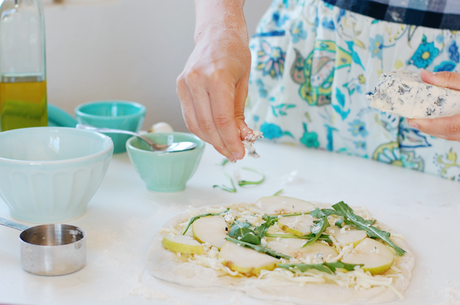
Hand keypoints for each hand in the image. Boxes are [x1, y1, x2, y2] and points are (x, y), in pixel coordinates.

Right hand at [176, 0, 252, 161]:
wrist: (217, 33)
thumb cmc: (235, 53)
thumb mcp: (244, 82)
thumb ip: (240, 112)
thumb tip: (242, 137)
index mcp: (216, 77)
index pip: (222, 120)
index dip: (231, 141)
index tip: (240, 153)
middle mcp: (196, 80)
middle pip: (207, 125)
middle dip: (222, 144)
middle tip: (234, 154)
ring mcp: (184, 83)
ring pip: (195, 124)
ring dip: (211, 140)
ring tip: (225, 147)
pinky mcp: (179, 87)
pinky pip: (190, 116)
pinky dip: (202, 129)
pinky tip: (214, 135)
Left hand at [407, 70, 459, 140]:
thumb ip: (448, 79)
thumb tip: (424, 75)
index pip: (450, 126)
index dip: (430, 126)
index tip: (413, 121)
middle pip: (448, 134)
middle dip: (428, 128)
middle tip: (411, 120)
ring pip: (451, 136)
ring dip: (435, 130)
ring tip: (419, 120)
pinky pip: (456, 135)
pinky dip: (444, 129)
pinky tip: (435, 122)